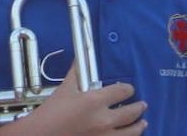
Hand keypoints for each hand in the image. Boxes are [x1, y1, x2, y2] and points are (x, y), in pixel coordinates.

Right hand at [23, 64, 145, 134]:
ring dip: (140, 126)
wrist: (43, 134)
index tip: (128, 89)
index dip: (128, 89)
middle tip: (142, 105)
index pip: (121, 92)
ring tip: (143, 122)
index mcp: (95, 101)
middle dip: (139, 107)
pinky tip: (129, 135)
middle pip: (131, 113)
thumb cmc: (52, 112)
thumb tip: (81, 59)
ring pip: (133, 131)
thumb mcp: (64, 89)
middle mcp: (105, 119)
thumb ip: (76, 73)